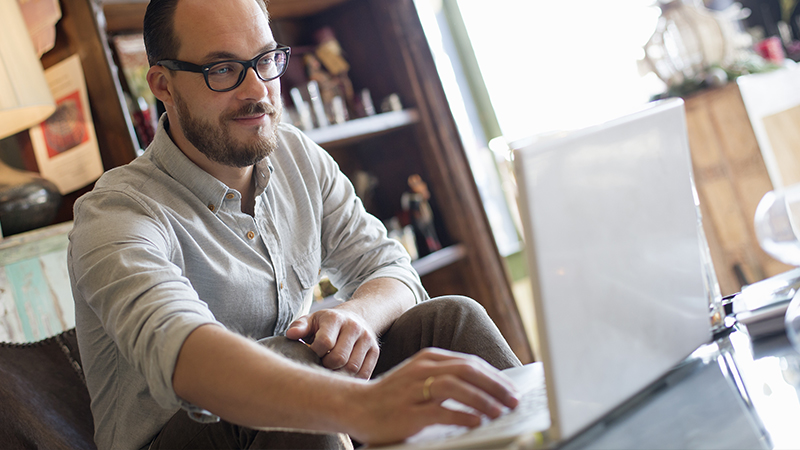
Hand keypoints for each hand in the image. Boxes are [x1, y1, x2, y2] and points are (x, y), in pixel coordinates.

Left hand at [285, 308, 378, 378]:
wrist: (355, 318)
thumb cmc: (326, 324)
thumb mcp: (311, 320)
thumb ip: (299, 327)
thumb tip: (291, 335)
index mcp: (335, 318)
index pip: (325, 343)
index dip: (314, 354)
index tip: (310, 355)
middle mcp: (354, 327)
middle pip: (339, 358)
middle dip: (325, 367)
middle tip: (320, 365)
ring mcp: (367, 339)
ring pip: (352, 368)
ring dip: (338, 375)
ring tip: (330, 370)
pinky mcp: (375, 351)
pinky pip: (363, 374)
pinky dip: (351, 379)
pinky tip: (341, 375)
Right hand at [347, 347, 519, 445]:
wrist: (356, 406)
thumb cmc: (394, 396)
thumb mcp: (421, 379)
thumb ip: (447, 379)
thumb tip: (486, 391)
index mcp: (429, 358)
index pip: (470, 363)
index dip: (495, 376)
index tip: (513, 390)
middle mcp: (422, 369)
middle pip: (467, 371)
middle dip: (495, 386)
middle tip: (514, 400)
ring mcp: (413, 389)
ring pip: (455, 387)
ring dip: (482, 399)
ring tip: (500, 411)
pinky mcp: (407, 412)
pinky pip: (439, 411)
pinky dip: (461, 415)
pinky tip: (476, 422)